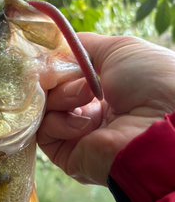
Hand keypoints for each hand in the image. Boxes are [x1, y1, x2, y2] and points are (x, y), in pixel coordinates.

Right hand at [37, 33, 174, 185]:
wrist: (157, 124)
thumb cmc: (148, 82)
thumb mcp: (118, 50)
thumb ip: (84, 46)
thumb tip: (54, 45)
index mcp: (103, 93)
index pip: (65, 78)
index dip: (57, 67)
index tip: (54, 57)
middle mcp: (89, 115)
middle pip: (51, 92)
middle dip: (59, 80)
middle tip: (77, 77)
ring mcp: (77, 136)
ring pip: (45, 110)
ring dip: (62, 97)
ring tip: (86, 96)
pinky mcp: (67, 156)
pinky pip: (44, 132)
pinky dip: (58, 122)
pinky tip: (84, 123)